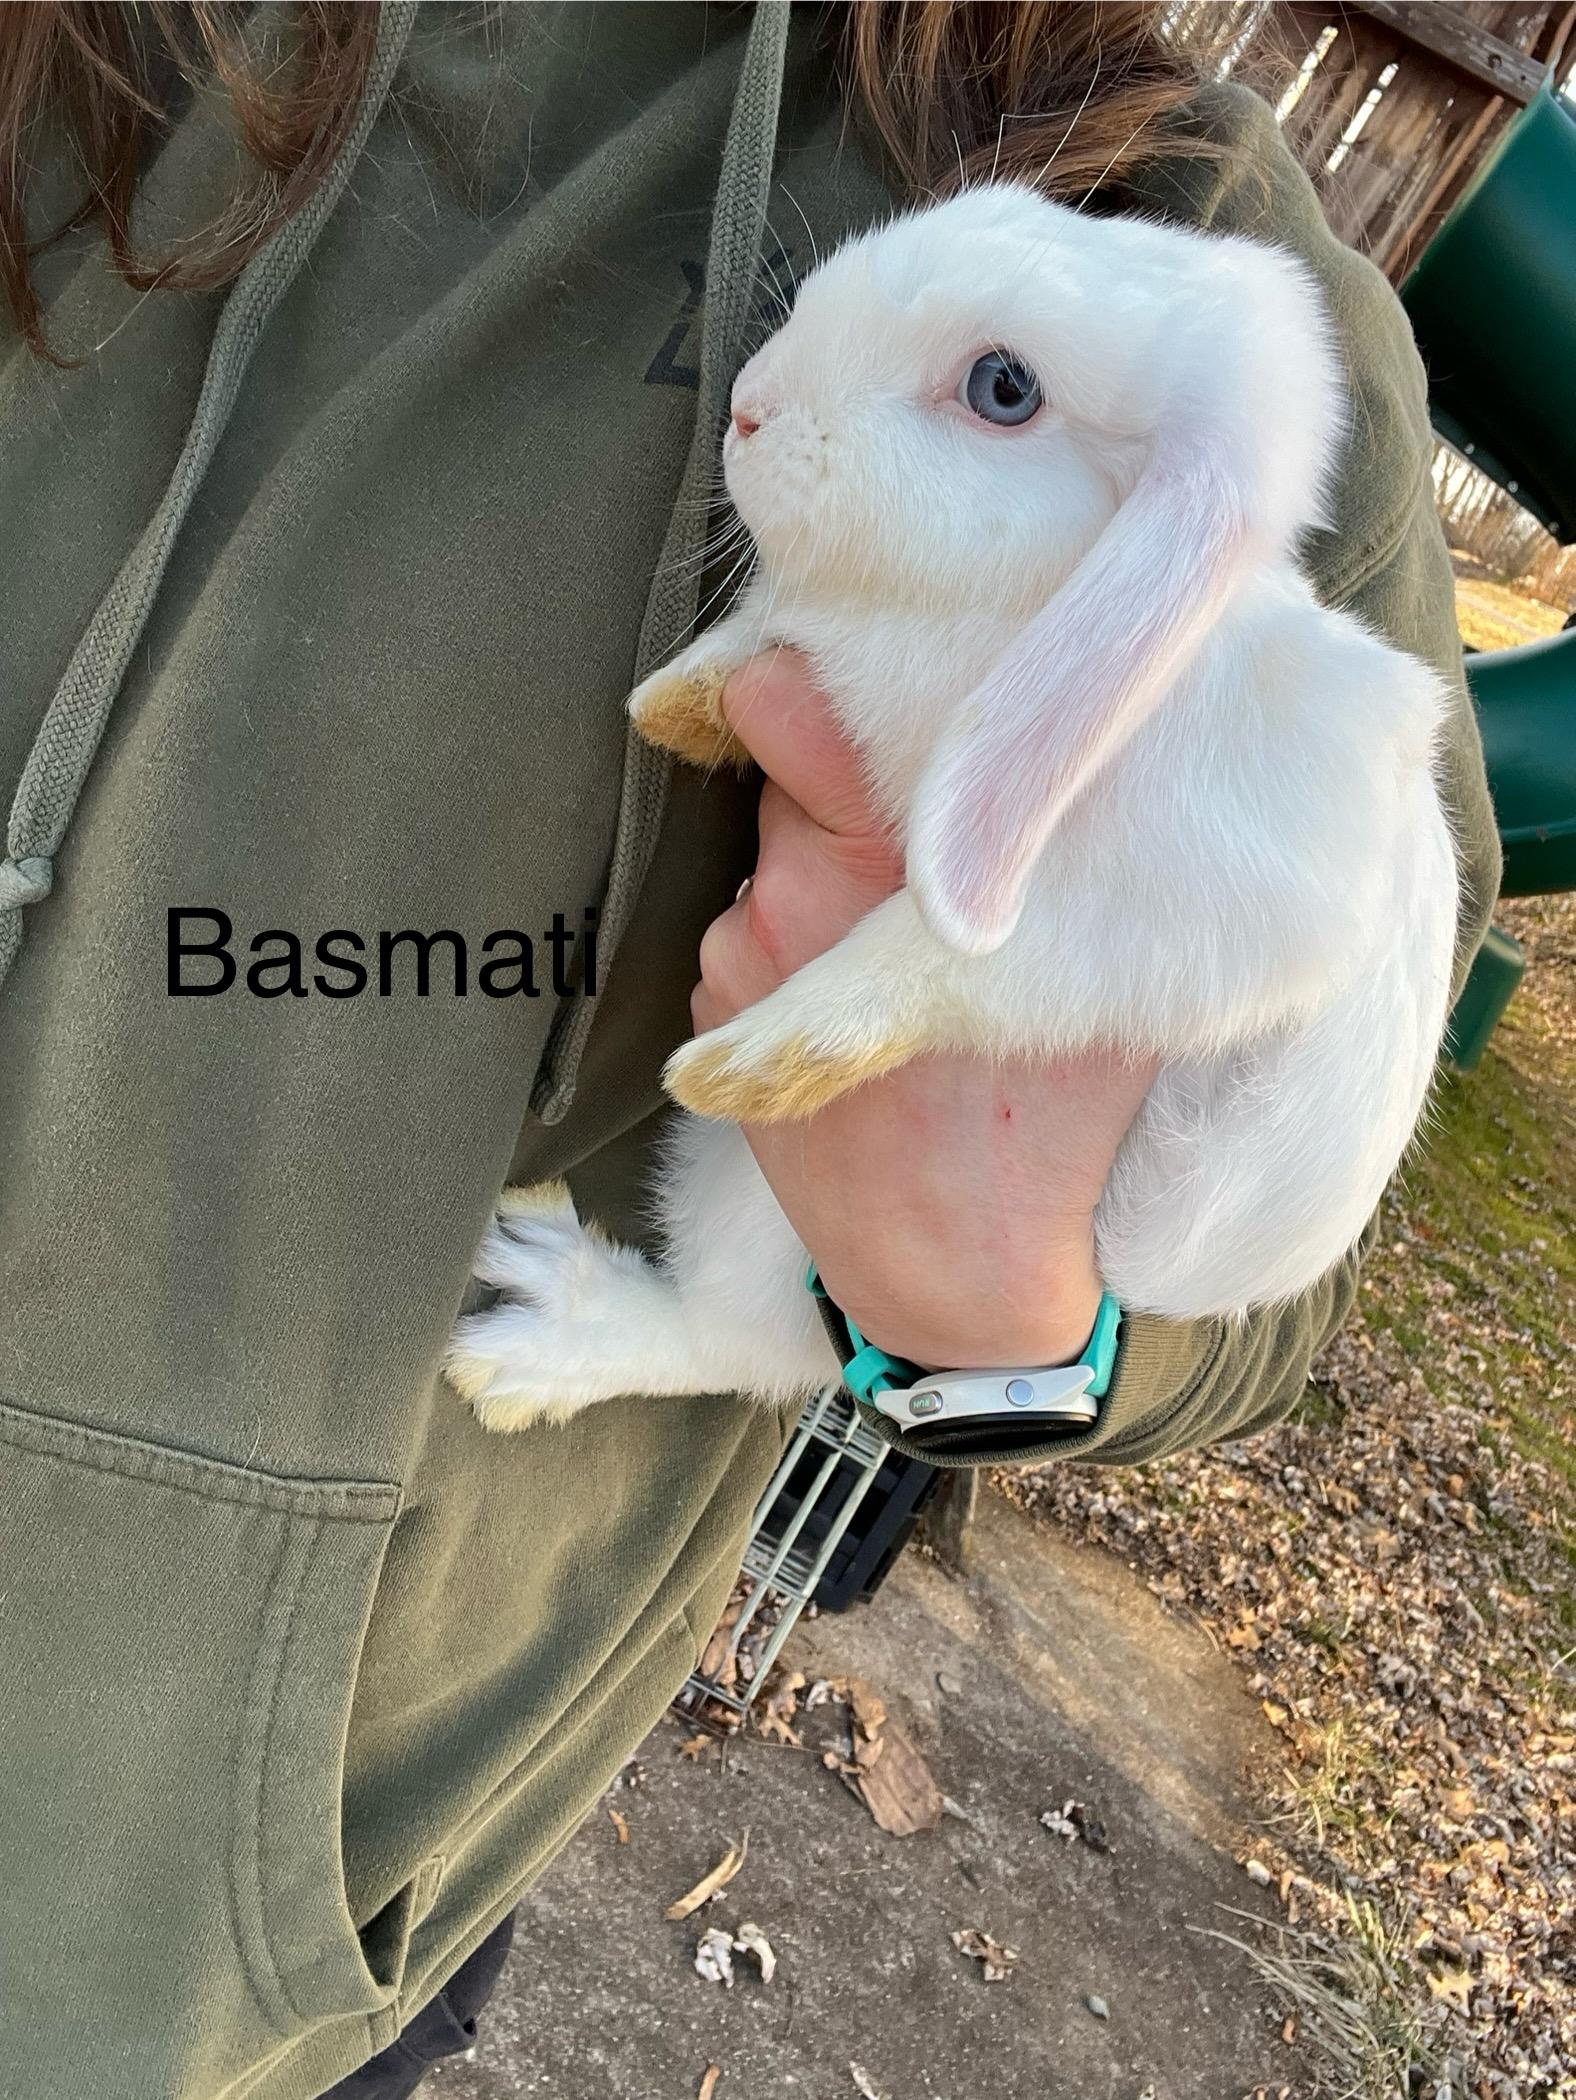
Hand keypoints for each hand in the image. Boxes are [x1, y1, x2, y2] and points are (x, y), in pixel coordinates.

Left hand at [689, 652, 1157, 1370]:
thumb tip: (1104, 744)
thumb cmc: (1052, 1127)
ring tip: (895, 954)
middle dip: (840, 788)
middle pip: (788, 773)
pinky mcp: (714, 1021)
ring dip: (817, 880)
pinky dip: (787, 954)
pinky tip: (855, 1010)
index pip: (783, 701)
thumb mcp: (1102, 971)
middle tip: (915, 845)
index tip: (827, 669)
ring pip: (771, 860)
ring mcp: (744, 958)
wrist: (959, 1274)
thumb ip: (1080, 847)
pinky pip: (746, 939)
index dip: (793, 672)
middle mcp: (797, 896)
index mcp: (893, 861)